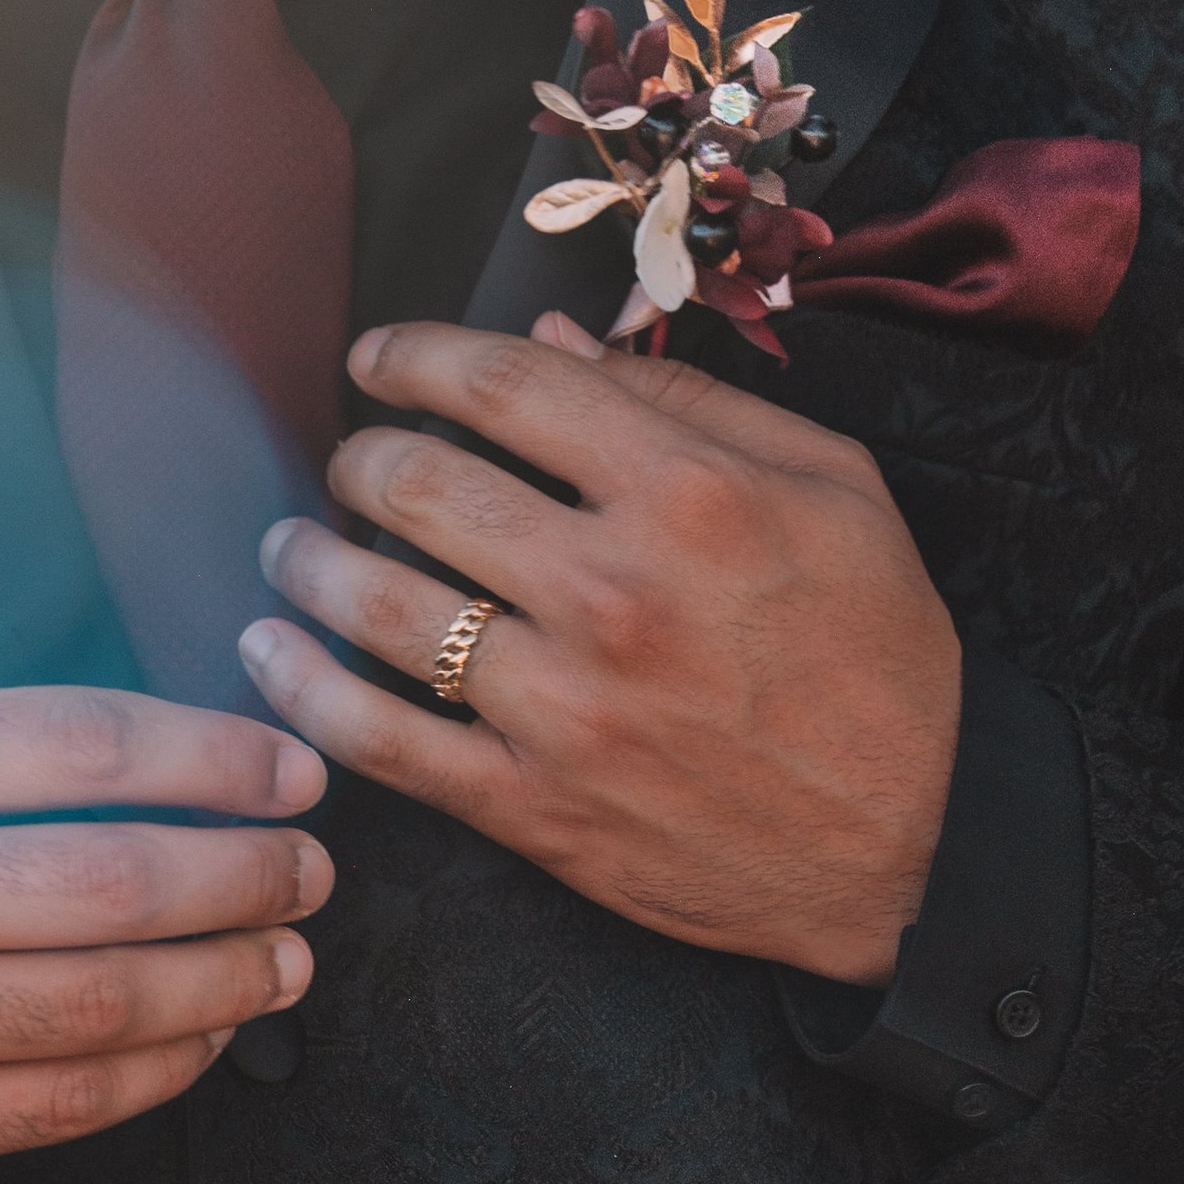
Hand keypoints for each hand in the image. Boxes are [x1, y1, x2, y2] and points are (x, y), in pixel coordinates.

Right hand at [0, 688, 330, 1183]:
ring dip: (232, 981)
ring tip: (288, 956)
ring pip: (115, 1004)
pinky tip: (210, 1037)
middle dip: (250, 875)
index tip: (290, 773)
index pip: (82, 748)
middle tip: (311, 869)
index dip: (216, 760)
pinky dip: (168, 1068)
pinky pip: (75, 1103)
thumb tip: (161, 760)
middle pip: (120, 881)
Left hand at [239, 315, 962, 986]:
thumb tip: (560, 338)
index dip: (416, 355)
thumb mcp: (836, 491)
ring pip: (380, 610)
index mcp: (687, 494)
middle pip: (423, 487)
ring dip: (309, 563)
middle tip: (349, 461)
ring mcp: (564, 708)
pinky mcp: (535, 807)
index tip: (379, 358)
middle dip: (359, 458)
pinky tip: (271, 653)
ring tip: (292, 548)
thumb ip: (693, 404)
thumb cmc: (881, 661)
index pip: (504, 384)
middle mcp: (613, 592)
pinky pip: (384, 744)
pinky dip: (307, 692)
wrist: (912, 846)